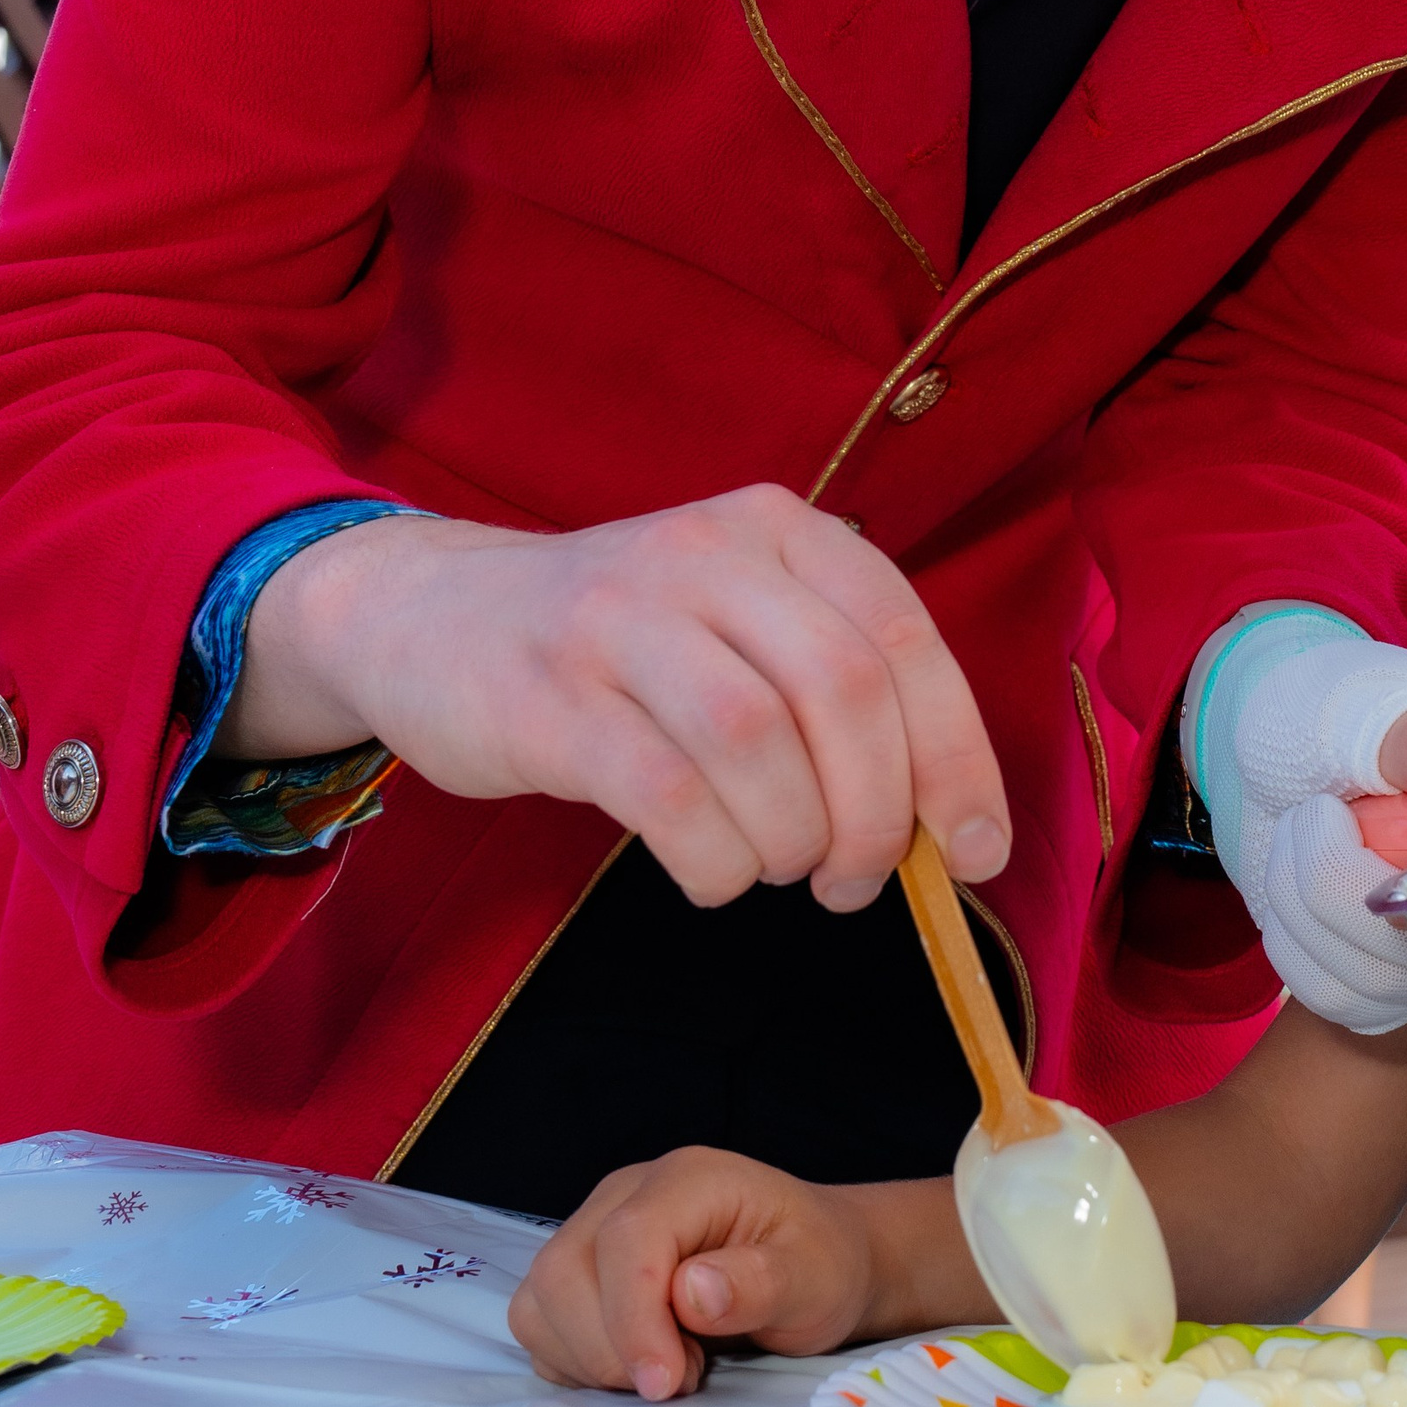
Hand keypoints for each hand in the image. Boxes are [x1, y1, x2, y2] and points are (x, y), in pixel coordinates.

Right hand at [231, 488, 1006, 911]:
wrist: (429, 616)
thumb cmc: (623, 647)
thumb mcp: (737, 623)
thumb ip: (837, 692)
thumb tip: (954, 824)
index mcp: (775, 528)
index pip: (900, 635)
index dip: (956, 754)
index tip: (977, 850)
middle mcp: (702, 552)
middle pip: (840, 689)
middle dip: (877, 811)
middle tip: (857, 878)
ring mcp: (616, 617)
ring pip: (755, 742)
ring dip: (792, 838)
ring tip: (780, 868)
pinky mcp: (546, 697)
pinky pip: (666, 795)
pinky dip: (714, 859)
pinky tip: (712, 872)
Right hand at [510, 1145, 889, 1396]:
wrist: (814, 1262)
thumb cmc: (818, 1265)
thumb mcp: (816, 1277)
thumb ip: (761, 1282)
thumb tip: (692, 1292)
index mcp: (688, 1180)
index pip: (625, 1241)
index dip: (632, 1319)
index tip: (665, 1382)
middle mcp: (626, 1195)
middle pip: (563, 1271)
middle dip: (610, 1348)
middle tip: (685, 1375)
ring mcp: (594, 1231)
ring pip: (540, 1302)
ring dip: (590, 1359)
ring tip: (670, 1365)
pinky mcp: (579, 1274)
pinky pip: (541, 1326)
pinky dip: (576, 1362)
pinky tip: (639, 1363)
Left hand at [1195, 619, 1406, 1032]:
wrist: (1255, 740)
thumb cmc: (1322, 704)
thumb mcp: (1362, 707)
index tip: (1404, 860)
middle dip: (1354, 891)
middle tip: (1313, 812)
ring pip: (1389, 982)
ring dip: (1310, 909)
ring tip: (1302, 828)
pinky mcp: (1395, 974)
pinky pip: (1344, 1000)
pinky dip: (1295, 944)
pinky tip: (1292, 883)